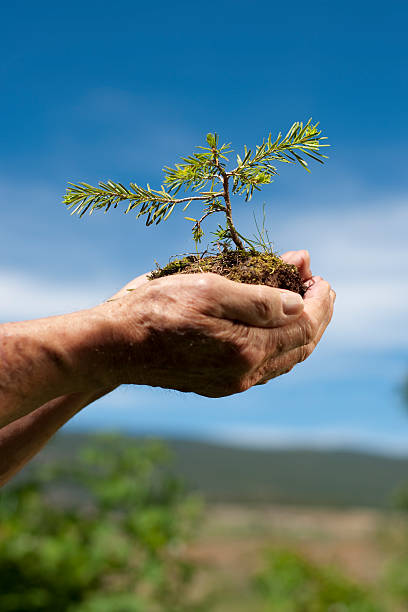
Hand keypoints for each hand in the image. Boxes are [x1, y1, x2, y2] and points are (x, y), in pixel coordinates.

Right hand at [105, 250, 334, 396]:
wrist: (115, 346)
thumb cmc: (157, 310)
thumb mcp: (209, 289)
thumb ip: (259, 300)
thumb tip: (298, 303)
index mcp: (248, 349)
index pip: (305, 326)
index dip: (320, 300)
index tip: (319, 275)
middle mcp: (245, 373)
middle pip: (300, 345)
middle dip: (316, 314)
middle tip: (318, 286)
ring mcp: (230, 382)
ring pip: (283, 359)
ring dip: (298, 330)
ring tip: (302, 303)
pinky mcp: (216, 383)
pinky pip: (263, 367)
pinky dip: (278, 344)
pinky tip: (272, 329)